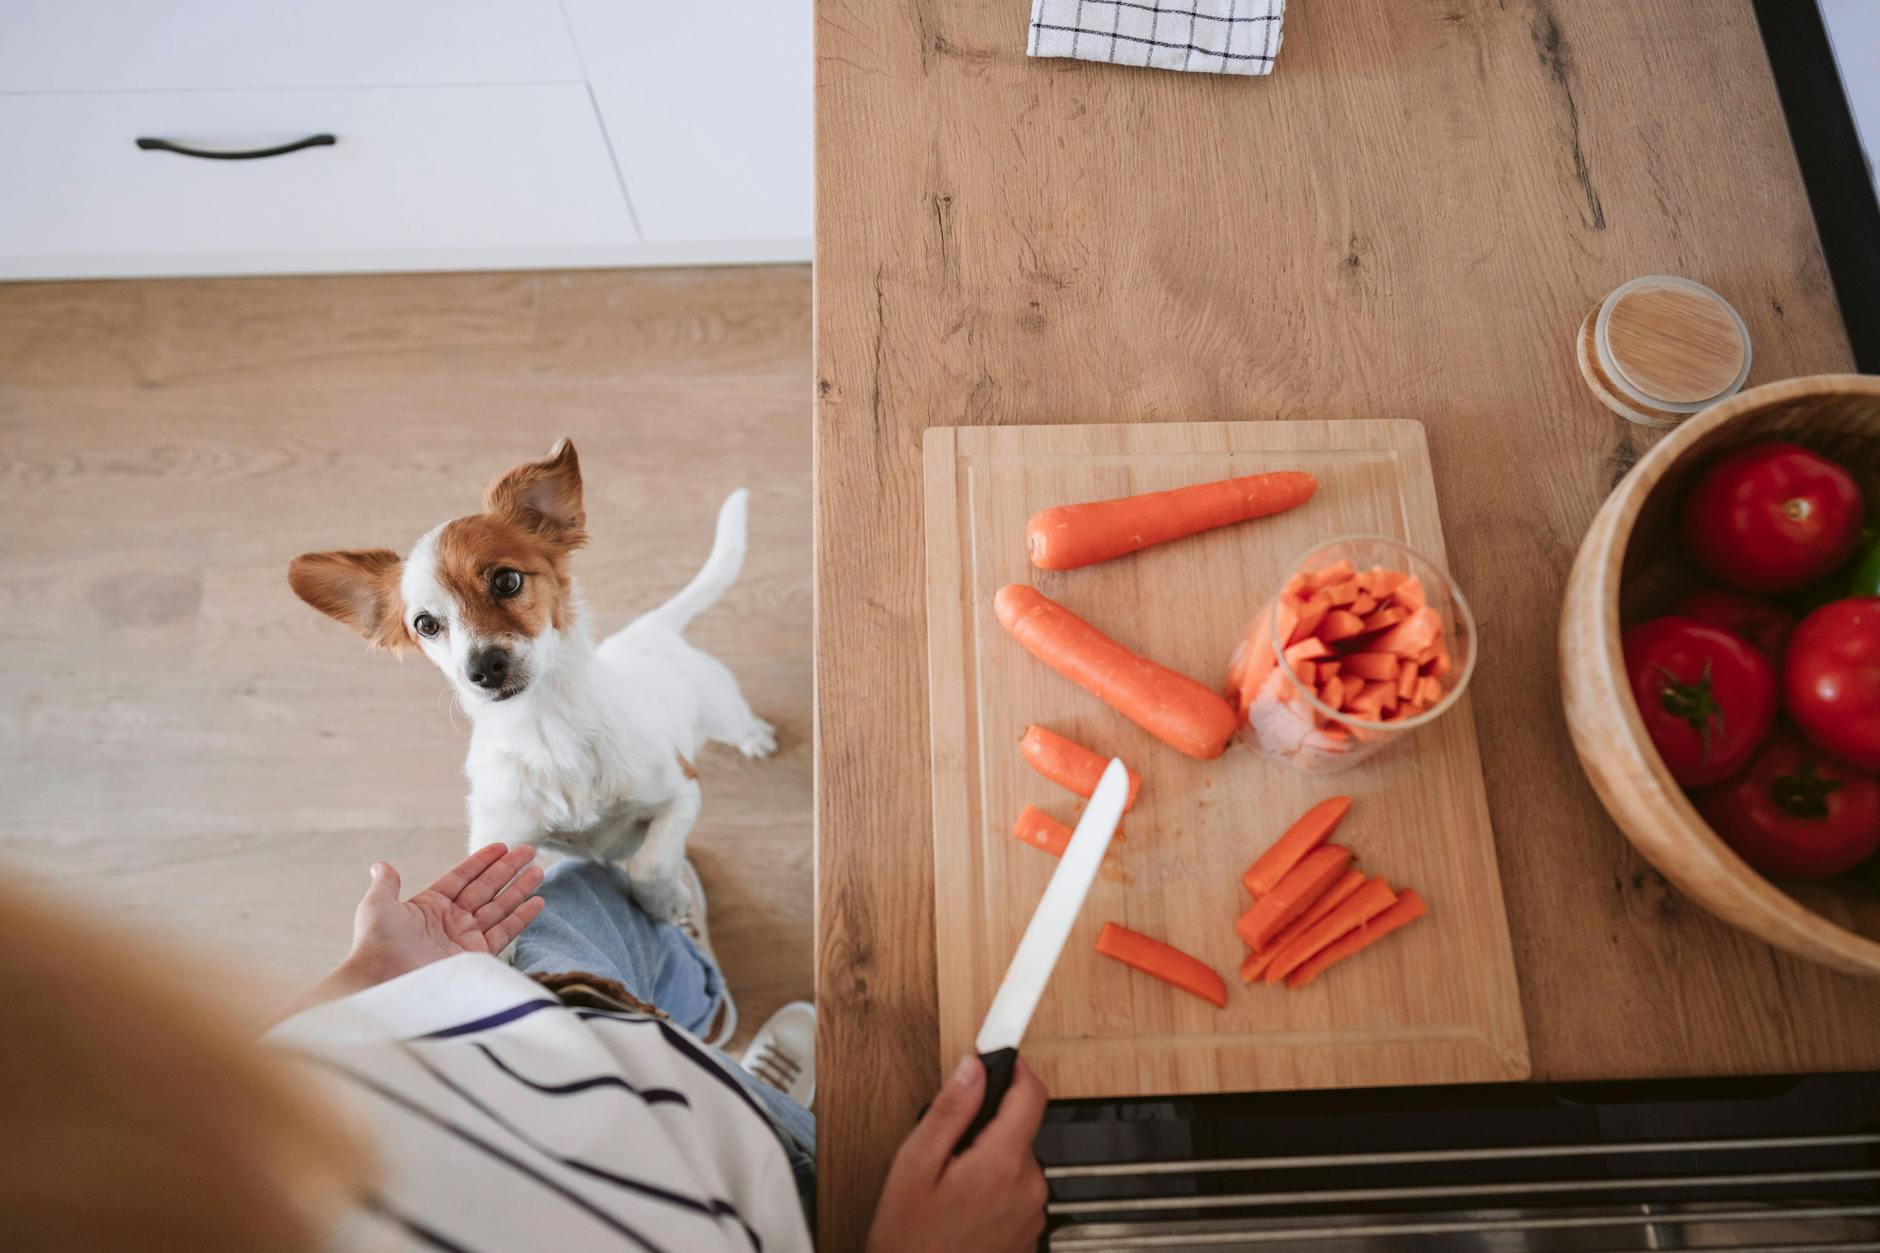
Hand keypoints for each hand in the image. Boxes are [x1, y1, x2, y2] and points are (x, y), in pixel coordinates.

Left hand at [345, 842, 546, 985]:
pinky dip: (521, 917)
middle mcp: (450, 921)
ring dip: (519, 889)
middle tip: (529, 851)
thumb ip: (386, 884)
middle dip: (507, 870)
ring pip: (499, 908)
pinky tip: (537, 902)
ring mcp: (465, 939)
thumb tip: (381, 865)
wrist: (384, 982)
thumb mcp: (377, 907)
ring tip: (538, 871)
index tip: (502, 846)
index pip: (462, 877)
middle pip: (485, 889)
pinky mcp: (477, 958)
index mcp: (429, 906)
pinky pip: (504, 933)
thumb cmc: (376, 944)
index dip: (482, 861)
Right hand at [866, 1055, 1049, 1252]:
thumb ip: (948, 1110)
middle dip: (986, 1127)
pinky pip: (1016, 1192)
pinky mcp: (1029, 1234)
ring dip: (989, 1162)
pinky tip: (962, 1210)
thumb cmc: (910, 1243)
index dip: (1014, 1070)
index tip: (999, 1057)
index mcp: (1002, 1163)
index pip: (1031, 1093)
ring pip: (1016, 1161)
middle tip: (948, 1148)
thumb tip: (971, 1070)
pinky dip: (994, 1191)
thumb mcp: (915, 1166)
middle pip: (1019, 1129)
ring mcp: (1032, 1214)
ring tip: (951, 1187)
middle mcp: (1028, 1187)